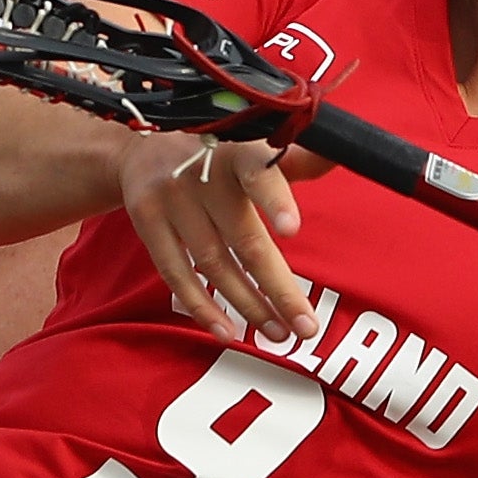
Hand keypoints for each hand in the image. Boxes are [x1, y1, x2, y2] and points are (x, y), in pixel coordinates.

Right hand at [117, 133, 331, 342]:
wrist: (140, 145)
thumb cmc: (216, 152)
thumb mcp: (251, 143)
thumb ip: (296, 157)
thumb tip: (337, 152)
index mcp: (236, 151)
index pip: (258, 173)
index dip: (275, 200)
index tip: (293, 229)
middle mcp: (200, 173)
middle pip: (244, 238)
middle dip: (278, 288)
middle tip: (308, 326)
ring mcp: (170, 199)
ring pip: (213, 263)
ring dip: (248, 305)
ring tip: (279, 333)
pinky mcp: (146, 221)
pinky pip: (175, 273)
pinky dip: (202, 307)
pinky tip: (228, 331)